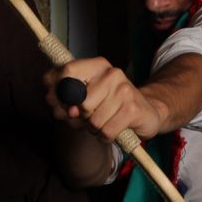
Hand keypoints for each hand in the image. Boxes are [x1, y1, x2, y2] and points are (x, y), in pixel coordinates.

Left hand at [43, 57, 165, 141]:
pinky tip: (112, 129)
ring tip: (104, 122)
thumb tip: (54, 102)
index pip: (68, 71)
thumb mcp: (85, 96)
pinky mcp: (132, 109)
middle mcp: (112, 73)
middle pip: (79, 101)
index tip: (61, 103)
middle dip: (81, 116)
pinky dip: (105, 136)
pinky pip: (106, 131)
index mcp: (97, 65)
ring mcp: (124, 90)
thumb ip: (64, 97)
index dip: (59, 91)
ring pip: (92, 120)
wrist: (147, 112)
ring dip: (94, 128)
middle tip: (90, 117)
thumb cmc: (110, 105)